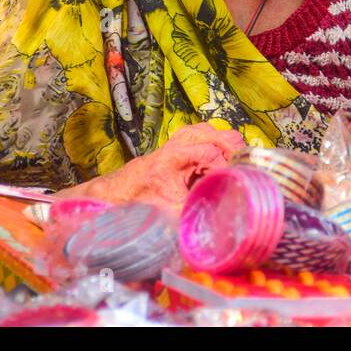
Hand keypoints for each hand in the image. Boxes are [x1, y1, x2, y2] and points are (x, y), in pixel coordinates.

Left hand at [56, 122, 246, 211]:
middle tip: (241, 171)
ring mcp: (174, 142)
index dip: (229, 169)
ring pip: (208, 131)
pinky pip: (201, 134)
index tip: (236, 182)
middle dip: (233, 151)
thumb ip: (192, 214)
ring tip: (234, 163)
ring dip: (225, 145)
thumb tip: (219, 219)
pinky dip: (215, 142)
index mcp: (172, 160)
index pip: (212, 154)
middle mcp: (174, 145)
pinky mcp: (174, 145)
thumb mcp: (166, 215)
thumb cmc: (133, 205)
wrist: (109, 195)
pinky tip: (219, 158)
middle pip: (215, 135)